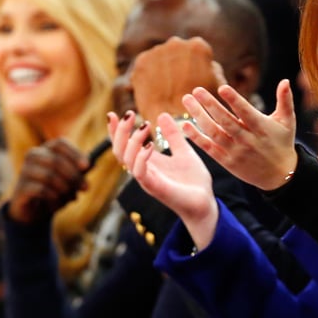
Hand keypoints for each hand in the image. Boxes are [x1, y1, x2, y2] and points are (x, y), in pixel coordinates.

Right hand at [7, 138, 88, 223]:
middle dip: (74, 176)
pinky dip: (54, 198)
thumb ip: (79, 172)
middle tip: (85, 188)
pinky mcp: (20, 187)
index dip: (74, 153)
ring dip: (65, 190)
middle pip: (56, 161)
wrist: (32, 211)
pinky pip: (41, 190)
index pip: (60, 144)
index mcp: (46, 150)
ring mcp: (24, 171)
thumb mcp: (69, 181)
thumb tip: (92, 165)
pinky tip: (56, 203)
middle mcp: (33, 156)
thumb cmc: (54, 191)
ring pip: (49, 176)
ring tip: (70, 198)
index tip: (86, 166)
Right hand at [108, 112, 217, 248]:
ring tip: (145, 125)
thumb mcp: (184, 151)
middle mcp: (143, 170)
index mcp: (147, 162)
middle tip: (129, 114)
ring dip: (132, 141)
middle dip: (120, 131)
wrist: (205, 203)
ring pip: (126, 160)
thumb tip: (162, 114)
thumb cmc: (193, 181)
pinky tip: (150, 145)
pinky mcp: (155, 188)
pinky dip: (141, 158)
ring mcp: (147, 180)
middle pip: (119, 151)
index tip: (112, 113)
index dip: (115, 130)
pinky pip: (140, 173)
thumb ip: (173, 135)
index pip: (124, 145)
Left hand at [130, 36, 227, 120]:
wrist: (175, 120)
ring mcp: (157, 51)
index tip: (194, 77)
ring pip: (160, 58)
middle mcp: (176, 43)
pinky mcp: (141, 62)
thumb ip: (213, 69)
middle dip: (178, 63)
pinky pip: (146, 66)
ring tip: (166, 88)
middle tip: (178, 83)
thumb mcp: (216, 85)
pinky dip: (149, 76)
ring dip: (163, 68)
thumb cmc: (200, 104)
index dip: (196, 65)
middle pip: (177, 51)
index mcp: (198, 46)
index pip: (197, 51)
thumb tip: (208, 64)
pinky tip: (155, 90)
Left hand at [182, 80, 298, 191]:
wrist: (280, 175)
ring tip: (187, 100)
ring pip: (214, 132)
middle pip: (225, 121)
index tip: (222, 88)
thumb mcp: (287, 122)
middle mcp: (248, 140)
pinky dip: (196, 137)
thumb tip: (286, 81)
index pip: (246, 112)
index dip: (234, 100)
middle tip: (196, 90)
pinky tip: (185, 125)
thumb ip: (285, 100)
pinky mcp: (227, 161)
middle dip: (210, 105)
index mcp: (262, 128)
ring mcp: (236, 152)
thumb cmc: (282, 143)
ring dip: (198, 116)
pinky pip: (209, 148)